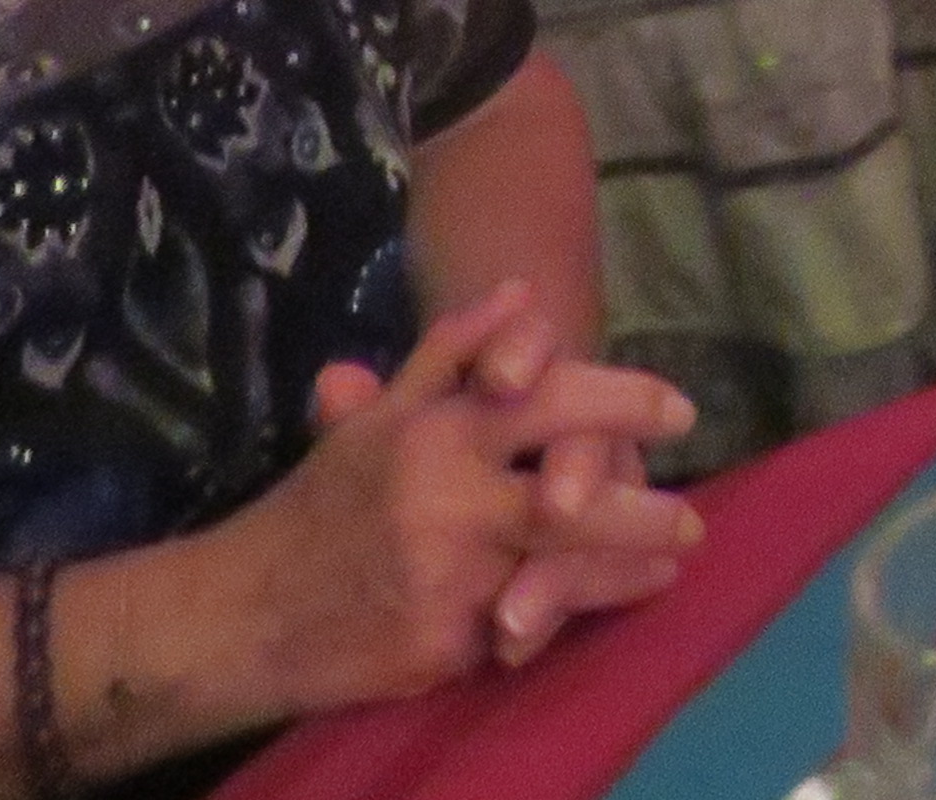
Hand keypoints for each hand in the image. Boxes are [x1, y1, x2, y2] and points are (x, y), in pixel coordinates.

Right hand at [213, 284, 696, 716]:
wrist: (243, 611)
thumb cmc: (325, 505)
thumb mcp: (381, 417)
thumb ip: (451, 353)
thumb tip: (520, 289)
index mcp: (436, 434)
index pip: (548, 400)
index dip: (622, 401)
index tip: (679, 410)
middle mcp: (447, 503)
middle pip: (572, 502)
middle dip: (644, 510)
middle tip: (692, 517)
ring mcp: (444, 580)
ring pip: (560, 575)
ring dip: (624, 571)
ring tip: (668, 565)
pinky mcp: (437, 646)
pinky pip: (519, 631)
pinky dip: (564, 617)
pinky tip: (605, 605)